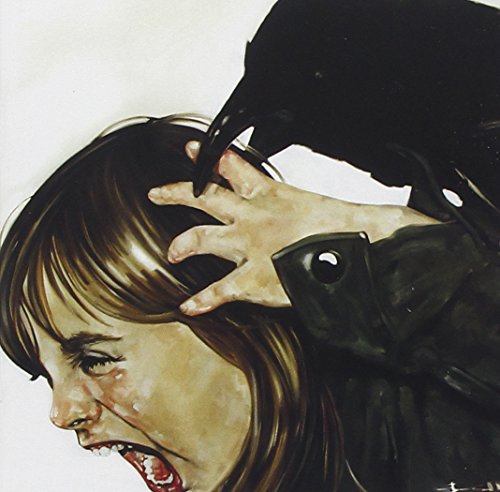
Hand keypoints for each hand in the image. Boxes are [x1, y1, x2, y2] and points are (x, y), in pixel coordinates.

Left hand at [148, 142, 437, 314]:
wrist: (356, 250)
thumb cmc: (345, 228)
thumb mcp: (321, 207)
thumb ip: (310, 208)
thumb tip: (325, 210)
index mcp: (270, 194)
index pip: (234, 167)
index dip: (212, 157)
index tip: (193, 148)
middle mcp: (251, 216)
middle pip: (204, 197)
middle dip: (177, 193)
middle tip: (157, 194)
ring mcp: (247, 246)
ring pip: (200, 238)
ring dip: (181, 245)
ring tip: (171, 253)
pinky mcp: (251, 278)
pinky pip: (218, 290)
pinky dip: (203, 300)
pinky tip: (189, 306)